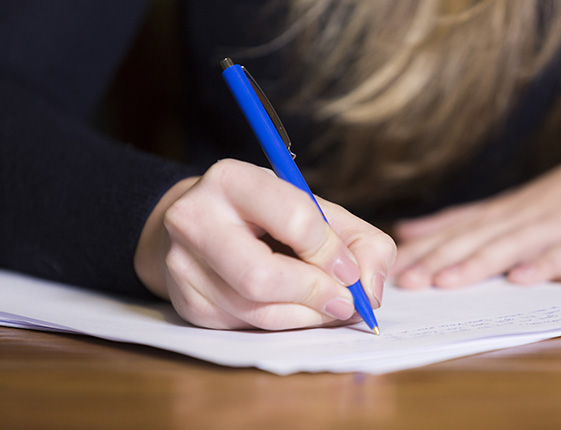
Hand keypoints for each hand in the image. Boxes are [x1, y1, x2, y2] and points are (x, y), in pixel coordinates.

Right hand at [134, 159, 395, 329]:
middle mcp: (195, 218)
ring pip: (256, 310)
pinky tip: (297, 307)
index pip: (294, 220)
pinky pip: (247, 326)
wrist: (203, 223)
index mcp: (232, 180)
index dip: (331, 252)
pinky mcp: (187, 302)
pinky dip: (285, 322)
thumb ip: (360, 241)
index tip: (350, 271)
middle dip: (316, 294)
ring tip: (327, 305)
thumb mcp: (315, 208)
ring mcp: (183, 264)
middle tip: (346, 302)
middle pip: (262, 277)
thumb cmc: (269, 214)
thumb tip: (370, 291)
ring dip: (306, 315)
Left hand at [390, 118, 560, 287]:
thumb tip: (410, 230)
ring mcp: (560, 224)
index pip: (452, 231)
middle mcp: (524, 215)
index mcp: (504, 211)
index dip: (418, 250)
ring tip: (446, 282)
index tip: (383, 267)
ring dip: (478, 264)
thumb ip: (464, 219)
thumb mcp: (515, 202)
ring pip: (512, 245)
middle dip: (436, 261)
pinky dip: (547, 265)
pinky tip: (524, 279)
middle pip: (474, 239)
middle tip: (402, 282)